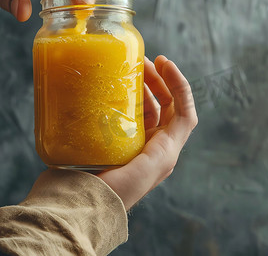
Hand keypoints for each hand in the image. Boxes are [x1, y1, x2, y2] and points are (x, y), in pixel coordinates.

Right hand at [98, 56, 198, 209]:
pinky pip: (125, 117)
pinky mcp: (114, 144)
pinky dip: (124, 101)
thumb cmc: (118, 189)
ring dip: (143, 88)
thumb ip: (166, 145)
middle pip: (165, 106)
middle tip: (143, 61)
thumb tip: (171, 116)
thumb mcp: (151, 167)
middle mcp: (154, 147)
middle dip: (159, 81)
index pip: (184, 111)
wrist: (83, 206)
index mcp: (167, 151)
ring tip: (130, 69)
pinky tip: (113, 90)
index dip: (180, 84)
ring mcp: (134, 145)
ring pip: (146, 109)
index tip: (164, 62)